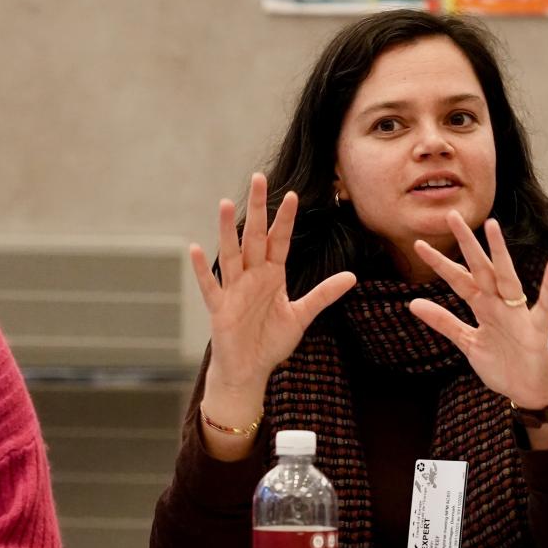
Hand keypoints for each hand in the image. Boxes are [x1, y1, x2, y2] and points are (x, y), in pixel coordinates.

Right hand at [190, 173, 355, 409]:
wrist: (249, 369)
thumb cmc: (271, 341)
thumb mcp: (302, 316)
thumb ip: (323, 294)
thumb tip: (352, 276)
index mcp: (271, 275)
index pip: (279, 240)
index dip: (284, 219)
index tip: (293, 195)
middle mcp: (251, 276)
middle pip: (254, 237)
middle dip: (257, 209)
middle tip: (259, 178)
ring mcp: (234, 290)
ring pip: (231, 254)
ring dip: (228, 230)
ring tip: (227, 203)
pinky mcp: (220, 308)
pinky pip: (210, 286)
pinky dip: (203, 269)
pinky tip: (196, 249)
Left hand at [408, 213, 547, 411]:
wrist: (529, 391)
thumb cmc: (502, 364)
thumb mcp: (468, 343)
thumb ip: (445, 322)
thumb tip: (414, 303)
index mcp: (483, 307)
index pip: (459, 280)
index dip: (440, 264)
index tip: (419, 245)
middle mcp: (500, 305)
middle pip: (480, 270)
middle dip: (466, 245)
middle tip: (451, 215)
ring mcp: (519, 314)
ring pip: (507, 279)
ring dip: (501, 254)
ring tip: (493, 227)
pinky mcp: (537, 330)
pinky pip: (546, 306)